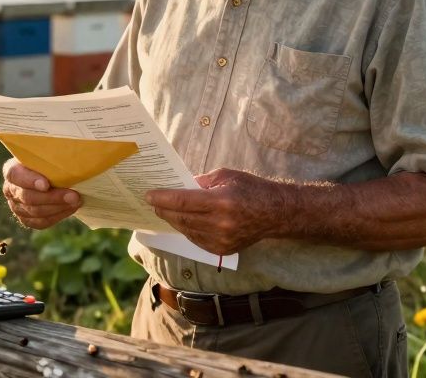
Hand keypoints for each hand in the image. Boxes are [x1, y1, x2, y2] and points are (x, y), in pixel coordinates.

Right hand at [1, 158, 82, 228]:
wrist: (51, 175)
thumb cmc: (49, 160)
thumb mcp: (47, 154)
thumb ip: (51, 155)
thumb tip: (70, 155)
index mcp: (11, 170)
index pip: (15, 175)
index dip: (30, 181)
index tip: (46, 184)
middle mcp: (10, 189)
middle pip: (27, 197)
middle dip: (52, 197)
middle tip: (74, 195)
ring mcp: (16, 206)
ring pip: (35, 212)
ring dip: (58, 207)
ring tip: (76, 201)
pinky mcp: (26, 219)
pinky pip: (40, 222)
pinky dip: (57, 216)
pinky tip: (70, 209)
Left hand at [144, 168, 286, 255]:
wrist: (276, 213)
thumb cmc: (251, 189)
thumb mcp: (226, 176)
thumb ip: (201, 181)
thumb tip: (180, 187)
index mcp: (221, 201)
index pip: (182, 201)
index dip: (163, 198)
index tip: (149, 195)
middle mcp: (220, 224)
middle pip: (181, 218)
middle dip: (164, 210)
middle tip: (153, 203)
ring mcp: (222, 240)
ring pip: (187, 230)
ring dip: (173, 221)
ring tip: (163, 211)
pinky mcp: (223, 249)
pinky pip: (197, 240)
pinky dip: (186, 230)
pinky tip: (180, 222)